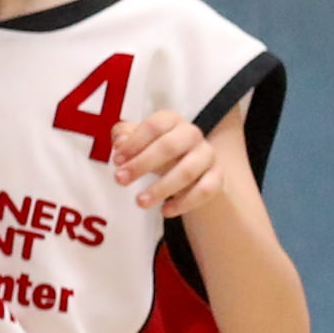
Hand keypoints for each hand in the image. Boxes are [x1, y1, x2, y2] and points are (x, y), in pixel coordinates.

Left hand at [109, 109, 242, 219]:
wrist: (191, 168)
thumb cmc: (156, 151)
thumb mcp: (138, 140)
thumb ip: (124, 135)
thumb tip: (119, 142)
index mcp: (171, 121)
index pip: (155, 125)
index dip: (134, 142)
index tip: (116, 160)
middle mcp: (192, 134)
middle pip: (169, 146)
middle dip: (142, 164)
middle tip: (121, 180)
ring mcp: (207, 155)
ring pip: (187, 171)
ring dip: (161, 188)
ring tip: (140, 202)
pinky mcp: (217, 176)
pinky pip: (205, 190)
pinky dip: (184, 203)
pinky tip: (165, 211)